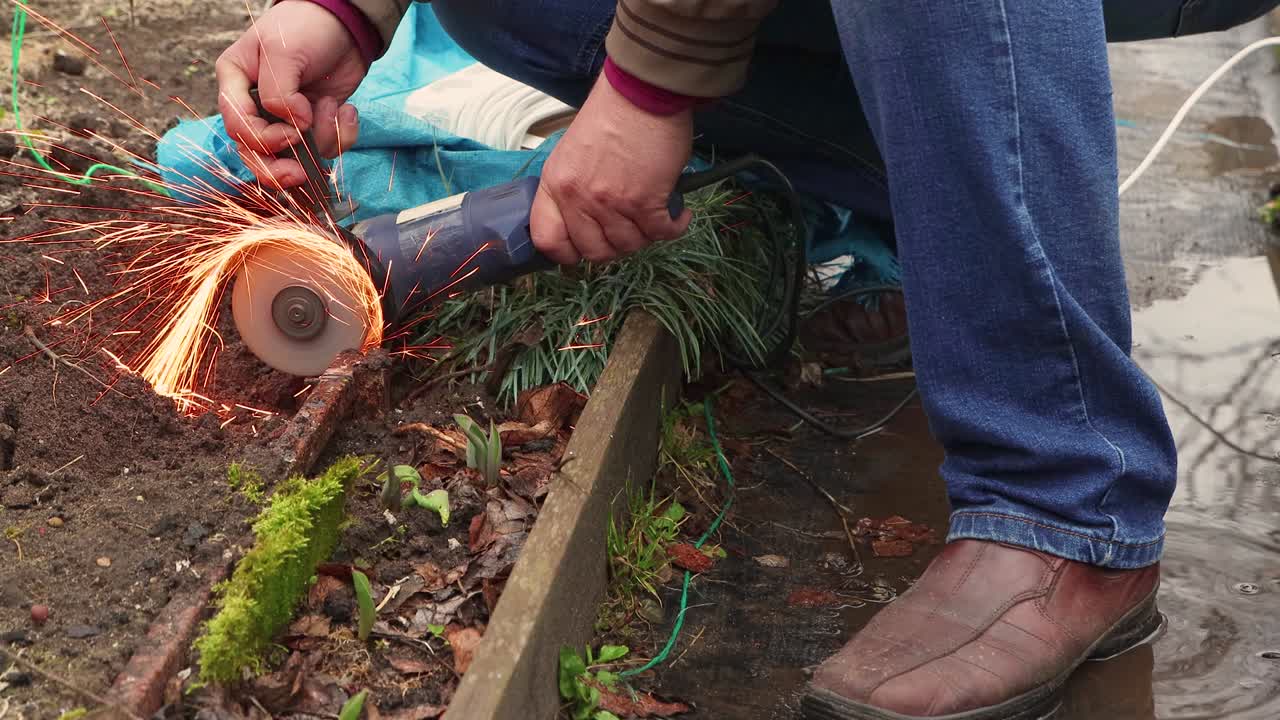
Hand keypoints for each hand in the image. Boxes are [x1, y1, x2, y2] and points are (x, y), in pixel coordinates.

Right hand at [215, 0, 365, 187]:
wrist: (345, 24)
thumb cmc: (304, 28)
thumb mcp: (282, 51)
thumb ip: (278, 93)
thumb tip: (295, 127)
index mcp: (235, 82)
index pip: (237, 126)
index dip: (262, 139)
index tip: (293, 133)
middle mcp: (256, 105)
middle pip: (255, 154)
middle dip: (277, 170)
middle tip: (300, 175)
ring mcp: (287, 118)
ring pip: (293, 156)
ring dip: (321, 140)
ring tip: (334, 108)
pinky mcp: (316, 124)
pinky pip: (326, 147)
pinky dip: (342, 135)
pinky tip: (347, 109)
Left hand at [530, 74, 693, 264]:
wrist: (642, 93)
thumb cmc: (610, 116)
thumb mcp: (572, 152)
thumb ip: (572, 188)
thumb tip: (586, 220)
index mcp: (556, 185)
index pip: (548, 240)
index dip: (566, 253)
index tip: (583, 250)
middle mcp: (579, 198)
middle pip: (594, 251)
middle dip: (615, 247)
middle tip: (628, 230)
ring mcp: (612, 203)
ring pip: (629, 245)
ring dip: (646, 236)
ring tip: (654, 216)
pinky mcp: (645, 201)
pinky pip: (661, 233)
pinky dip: (674, 227)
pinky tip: (678, 215)